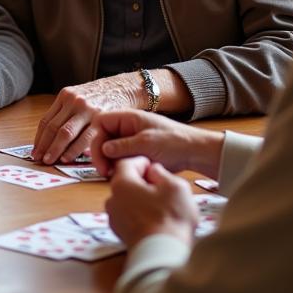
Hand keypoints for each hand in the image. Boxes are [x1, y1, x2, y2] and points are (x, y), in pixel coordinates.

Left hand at [32, 73, 141, 163]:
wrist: (123, 87)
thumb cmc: (99, 97)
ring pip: (66, 133)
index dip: (39, 139)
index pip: (46, 121)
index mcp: (65, 96)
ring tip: (50, 161)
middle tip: (38, 159)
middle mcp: (74, 101)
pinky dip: (74, 150)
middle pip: (53, 127)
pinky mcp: (101, 118)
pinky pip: (85, 137)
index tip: (34, 152)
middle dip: (44, 146)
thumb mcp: (78, 98)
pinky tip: (68, 158)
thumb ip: (65, 114)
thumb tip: (50, 141)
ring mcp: (87, 109)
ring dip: (56, 149)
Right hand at [90, 110, 224, 179]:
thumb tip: (104, 149)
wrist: (195, 152)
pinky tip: (122, 175)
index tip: (100, 156)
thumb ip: (123, 146)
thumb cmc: (175, 141)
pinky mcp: (135, 153)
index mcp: (128, 118)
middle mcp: (126, 127)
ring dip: (109, 162)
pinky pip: (119, 158)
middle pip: (102, 138)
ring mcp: (130, 140)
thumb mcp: (147, 143)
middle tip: (105, 172)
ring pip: (109, 150)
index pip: (100, 123)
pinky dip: (118, 167)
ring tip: (114, 175)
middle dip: (101, 155)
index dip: (96, 138)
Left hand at [105, 157, 197, 246]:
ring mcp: (114, 219)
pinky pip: (128, 217)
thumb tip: (154, 171)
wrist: (163, 254)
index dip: (142, 162)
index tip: (154, 166)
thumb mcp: (175, 186)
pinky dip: (139, 215)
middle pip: (125, 183)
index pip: (126, 163)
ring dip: (141, 199)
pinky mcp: (120, 234)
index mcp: (121, 184)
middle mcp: (112, 200)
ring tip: (161, 205)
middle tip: (161, 187)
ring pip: (126, 201)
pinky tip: (156, 220)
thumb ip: (162, 173)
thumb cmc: (170, 219)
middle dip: (141, 182)